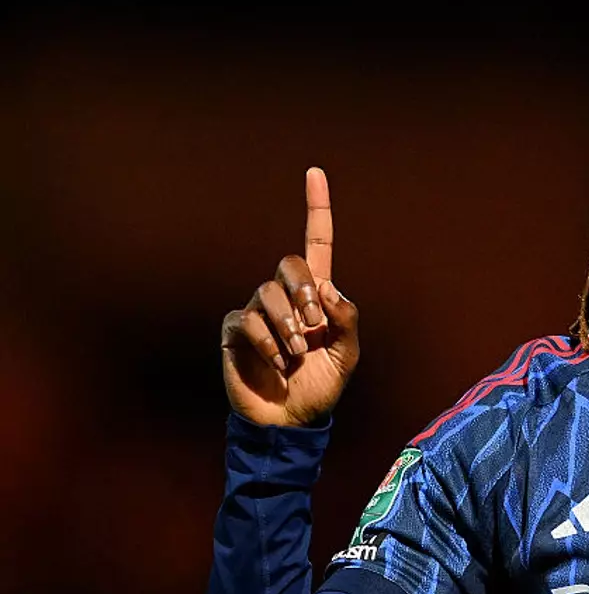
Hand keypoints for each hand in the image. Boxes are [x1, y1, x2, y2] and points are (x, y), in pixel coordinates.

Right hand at [221, 168, 359, 427]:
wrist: (293, 421)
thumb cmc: (321, 387)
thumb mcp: (347, 355)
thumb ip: (346, 319)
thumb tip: (328, 287)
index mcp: (316, 297)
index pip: (316, 244)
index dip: (317, 209)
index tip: (315, 172)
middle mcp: (284, 297)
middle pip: (290, 264)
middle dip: (304, 292)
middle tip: (313, 326)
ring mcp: (257, 311)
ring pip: (268, 294)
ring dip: (287, 326)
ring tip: (296, 355)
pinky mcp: (236, 331)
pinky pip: (247, 320)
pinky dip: (266, 343)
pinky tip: (277, 364)